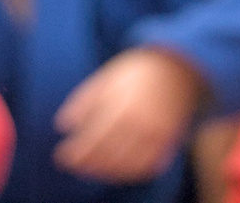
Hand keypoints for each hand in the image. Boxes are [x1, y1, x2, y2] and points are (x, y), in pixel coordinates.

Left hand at [53, 47, 202, 182]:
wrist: (177, 67)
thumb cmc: (136, 72)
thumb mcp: (106, 78)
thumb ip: (84, 101)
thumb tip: (62, 125)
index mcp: (121, 105)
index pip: (94, 138)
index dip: (76, 151)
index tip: (62, 156)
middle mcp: (139, 123)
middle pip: (108, 154)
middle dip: (87, 164)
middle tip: (73, 166)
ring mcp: (156, 135)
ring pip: (127, 165)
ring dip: (106, 171)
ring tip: (91, 169)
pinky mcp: (168, 142)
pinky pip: (148, 166)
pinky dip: (130, 173)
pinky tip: (118, 170)